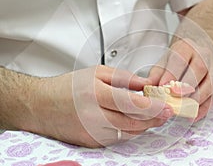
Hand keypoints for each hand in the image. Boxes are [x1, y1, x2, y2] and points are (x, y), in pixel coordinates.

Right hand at [23, 66, 173, 147]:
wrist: (42, 105)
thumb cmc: (68, 87)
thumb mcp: (97, 73)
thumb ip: (124, 78)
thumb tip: (146, 84)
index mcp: (96, 94)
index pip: (133, 104)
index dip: (154, 106)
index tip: (166, 105)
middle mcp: (94, 116)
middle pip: (134, 122)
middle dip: (154, 119)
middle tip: (166, 113)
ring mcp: (92, 132)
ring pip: (128, 133)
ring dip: (144, 126)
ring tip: (154, 117)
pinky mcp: (91, 142)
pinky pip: (118, 139)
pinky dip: (130, 131)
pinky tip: (135, 123)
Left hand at [148, 39, 212, 121]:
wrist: (196, 58)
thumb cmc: (177, 63)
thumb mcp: (163, 64)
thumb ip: (156, 75)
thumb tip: (148, 87)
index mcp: (186, 47)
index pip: (181, 58)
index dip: (172, 73)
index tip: (163, 86)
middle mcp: (204, 56)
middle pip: (199, 69)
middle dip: (186, 86)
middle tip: (174, 98)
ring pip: (211, 84)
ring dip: (196, 98)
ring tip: (182, 109)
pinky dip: (204, 108)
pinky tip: (192, 114)